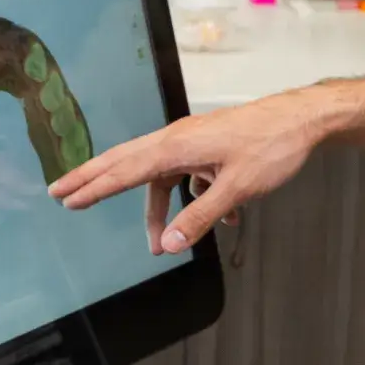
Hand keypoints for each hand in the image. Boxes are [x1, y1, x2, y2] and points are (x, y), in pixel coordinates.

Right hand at [48, 87, 339, 253]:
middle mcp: (178, 139)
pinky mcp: (211, 147)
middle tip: (60, 193)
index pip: (125, 171)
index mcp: (177, 145)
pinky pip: (191, 176)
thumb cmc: (272, 147)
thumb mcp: (236, 188)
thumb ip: (200, 218)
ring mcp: (194, 141)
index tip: (65, 198)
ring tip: (157, 243)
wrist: (303, 119)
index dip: (93, 187)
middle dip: (96, 180)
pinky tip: (228, 219)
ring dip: (159, 210)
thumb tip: (167, 245)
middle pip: (127, 162)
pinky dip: (197, 199)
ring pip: (161, 176)